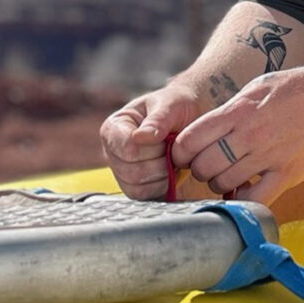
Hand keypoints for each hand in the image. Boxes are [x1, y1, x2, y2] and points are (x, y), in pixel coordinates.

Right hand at [99, 84, 203, 199]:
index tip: (165, 135)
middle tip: (172, 147)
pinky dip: (163, 187)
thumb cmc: (178, 107)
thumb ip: (157, 120)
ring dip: (162, 175)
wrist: (191, 118)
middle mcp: (112, 152)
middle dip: (159, 161)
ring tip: (171, 157)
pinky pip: (146, 198)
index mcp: (114, 128)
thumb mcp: (170, 105)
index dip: (152, 146)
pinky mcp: (135, 188)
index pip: (127, 148)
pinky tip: (171, 170)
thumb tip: (140, 137)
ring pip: (138, 187)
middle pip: (132, 171)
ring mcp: (122, 172)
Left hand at [171, 64, 303, 206]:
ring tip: (228, 178)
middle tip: (207, 168)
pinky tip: (245, 192)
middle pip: (204, 165)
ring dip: (220, 186)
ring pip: (225, 184)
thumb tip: (207, 130)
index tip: (185, 155)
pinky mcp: (289, 173)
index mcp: (239, 110)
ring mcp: (270, 155)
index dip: (181, 151)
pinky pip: (256, 199)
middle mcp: (250, 133)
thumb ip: (231, 110)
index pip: (191, 138)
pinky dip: (244, 202)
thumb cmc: (297, 88)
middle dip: (200, 170)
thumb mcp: (257, 87)